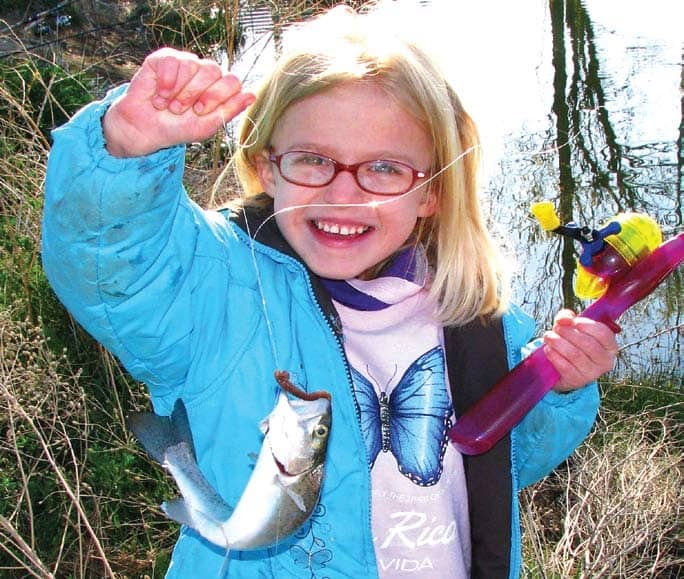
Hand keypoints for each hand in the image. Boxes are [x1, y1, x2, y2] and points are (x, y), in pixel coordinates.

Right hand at [102, 48, 255, 156]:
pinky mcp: (164, 58)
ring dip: (179, 92)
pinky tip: (159, 95)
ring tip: (169, 105)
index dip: (217, 96)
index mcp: (219, 88)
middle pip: (214, 70)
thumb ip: (229, 111)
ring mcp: (185, 63)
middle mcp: (204, 72)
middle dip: (196, 94)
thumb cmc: (178, 128)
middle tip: (180, 110)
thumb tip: (252, 95)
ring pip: (193, 65)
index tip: (200, 112)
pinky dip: (166, 82)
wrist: (146, 129)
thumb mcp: (207, 126)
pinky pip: (173, 61)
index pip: (232, 81)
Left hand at [543, 309, 617, 391]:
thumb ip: (567, 318)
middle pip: (588, 344)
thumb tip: (563, 319)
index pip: (604, 334)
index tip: (574, 321)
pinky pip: (565, 367)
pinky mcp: (577, 380)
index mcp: (610, 346)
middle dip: (569, 333)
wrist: (562, 368)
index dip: (588, 325)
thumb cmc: (571, 343)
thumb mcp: (571, 327)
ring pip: (575, 355)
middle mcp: (604, 361)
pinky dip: (554, 356)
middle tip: (556, 328)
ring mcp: (591, 373)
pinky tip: (548, 349)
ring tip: (548, 337)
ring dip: (558, 343)